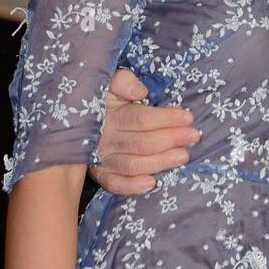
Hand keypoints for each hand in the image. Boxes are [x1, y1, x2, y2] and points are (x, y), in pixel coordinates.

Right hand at [88, 68, 198, 194]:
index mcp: (110, 116)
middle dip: (171, 139)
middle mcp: (105, 139)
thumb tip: (140, 91)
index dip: (166, 119)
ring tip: (183, 156)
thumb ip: (123, 81)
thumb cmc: (103, 98)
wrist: (74, 119)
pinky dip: (131, 186)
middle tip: (194, 136)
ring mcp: (101, 159)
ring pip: (132, 165)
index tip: (188, 117)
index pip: (141, 119)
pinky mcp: (99, 173)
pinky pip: (114, 184)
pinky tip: (151, 183)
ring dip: (160, 162)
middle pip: (141, 143)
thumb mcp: (110, 83)